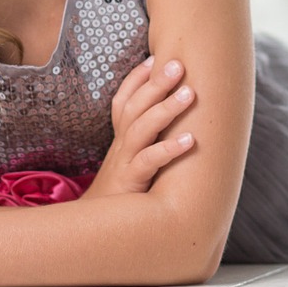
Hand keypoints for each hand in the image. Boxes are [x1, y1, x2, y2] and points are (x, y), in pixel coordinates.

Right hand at [85, 55, 195, 198]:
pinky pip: (148, 162)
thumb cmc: (121, 194)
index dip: (137, 78)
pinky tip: (190, 141)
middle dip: (156, 83)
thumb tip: (169, 124)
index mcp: (121, 138)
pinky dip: (168, 150)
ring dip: (165, 109)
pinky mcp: (131, 183)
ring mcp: (124, 162)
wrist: (97, 229)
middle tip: (178, 63)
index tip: (154, 57)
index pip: (125, 100)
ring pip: (141, 128)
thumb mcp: (129, 163)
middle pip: (134, 106)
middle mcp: (121, 145)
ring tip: (190, 93)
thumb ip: (145, 143)